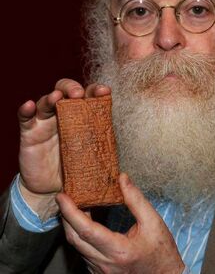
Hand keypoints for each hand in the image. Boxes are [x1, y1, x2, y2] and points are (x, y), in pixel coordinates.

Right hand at [18, 78, 110, 217]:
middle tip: (79, 95)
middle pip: (66, 91)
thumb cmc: (75, 170)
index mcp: (82, 117)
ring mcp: (46, 121)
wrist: (51, 190)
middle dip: (72, 88)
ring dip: (52, 96)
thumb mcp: (92, 159)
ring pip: (46, 100)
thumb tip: (124, 170)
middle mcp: (63, 114)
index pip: (88, 97)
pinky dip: (25, 109)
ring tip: (57, 98)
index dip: (95, 90)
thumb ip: (103, 154)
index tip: (104, 91)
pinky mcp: (30, 132)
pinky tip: (29, 106)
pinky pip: (25, 117)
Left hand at [56, 173, 184, 273]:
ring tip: (73, 207)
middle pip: (75, 238)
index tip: (62, 197)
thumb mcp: (153, 222)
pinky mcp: (100, 273)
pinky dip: (80, 236)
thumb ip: (136, 199)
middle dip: (65, 216)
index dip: (70, 212)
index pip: (86, 229)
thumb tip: (122, 178)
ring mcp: (100, 271)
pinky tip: (84, 224)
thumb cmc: (161, 251)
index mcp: (118, 250)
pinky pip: (84, 253)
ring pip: (77, 247)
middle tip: (64, 198)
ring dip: (72, 226)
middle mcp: (105, 263)